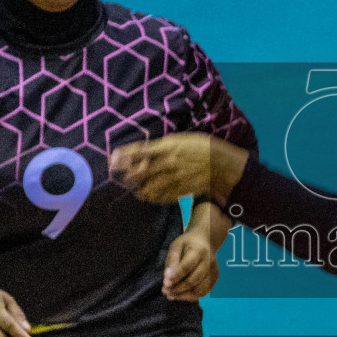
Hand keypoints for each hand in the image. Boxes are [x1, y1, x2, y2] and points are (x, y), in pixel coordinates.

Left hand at [109, 133, 247, 204]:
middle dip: (128, 175)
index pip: (141, 151)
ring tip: (135, 189)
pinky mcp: (181, 190)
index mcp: (170, 146)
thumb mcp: (182, 140)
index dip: (125, 155)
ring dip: (139, 188)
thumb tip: (145, 151)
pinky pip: (162, 196)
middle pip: (141, 171)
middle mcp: (170, 162)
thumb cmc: (203, 148)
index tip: (113, 158)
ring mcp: (175, 178)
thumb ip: (163, 146)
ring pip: (149, 186)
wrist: (223, 166)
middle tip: (121, 176)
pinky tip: (149, 195)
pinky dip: (153, 197)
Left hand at [164, 230, 218, 300]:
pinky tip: (180, 295)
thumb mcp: (176, 246)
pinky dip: (191, 296)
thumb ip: (172, 261)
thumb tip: (168, 278)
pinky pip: (203, 292)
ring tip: (171, 295)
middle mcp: (209, 262)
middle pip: (193, 280)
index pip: (187, 266)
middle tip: (165, 291)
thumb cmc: (187, 244)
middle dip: (177, 288)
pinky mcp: (214, 278)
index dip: (175, 276)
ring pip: (199, 290)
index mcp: (199, 250)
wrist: (206, 240)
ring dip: (184, 296)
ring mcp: (213, 271)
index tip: (164, 283)